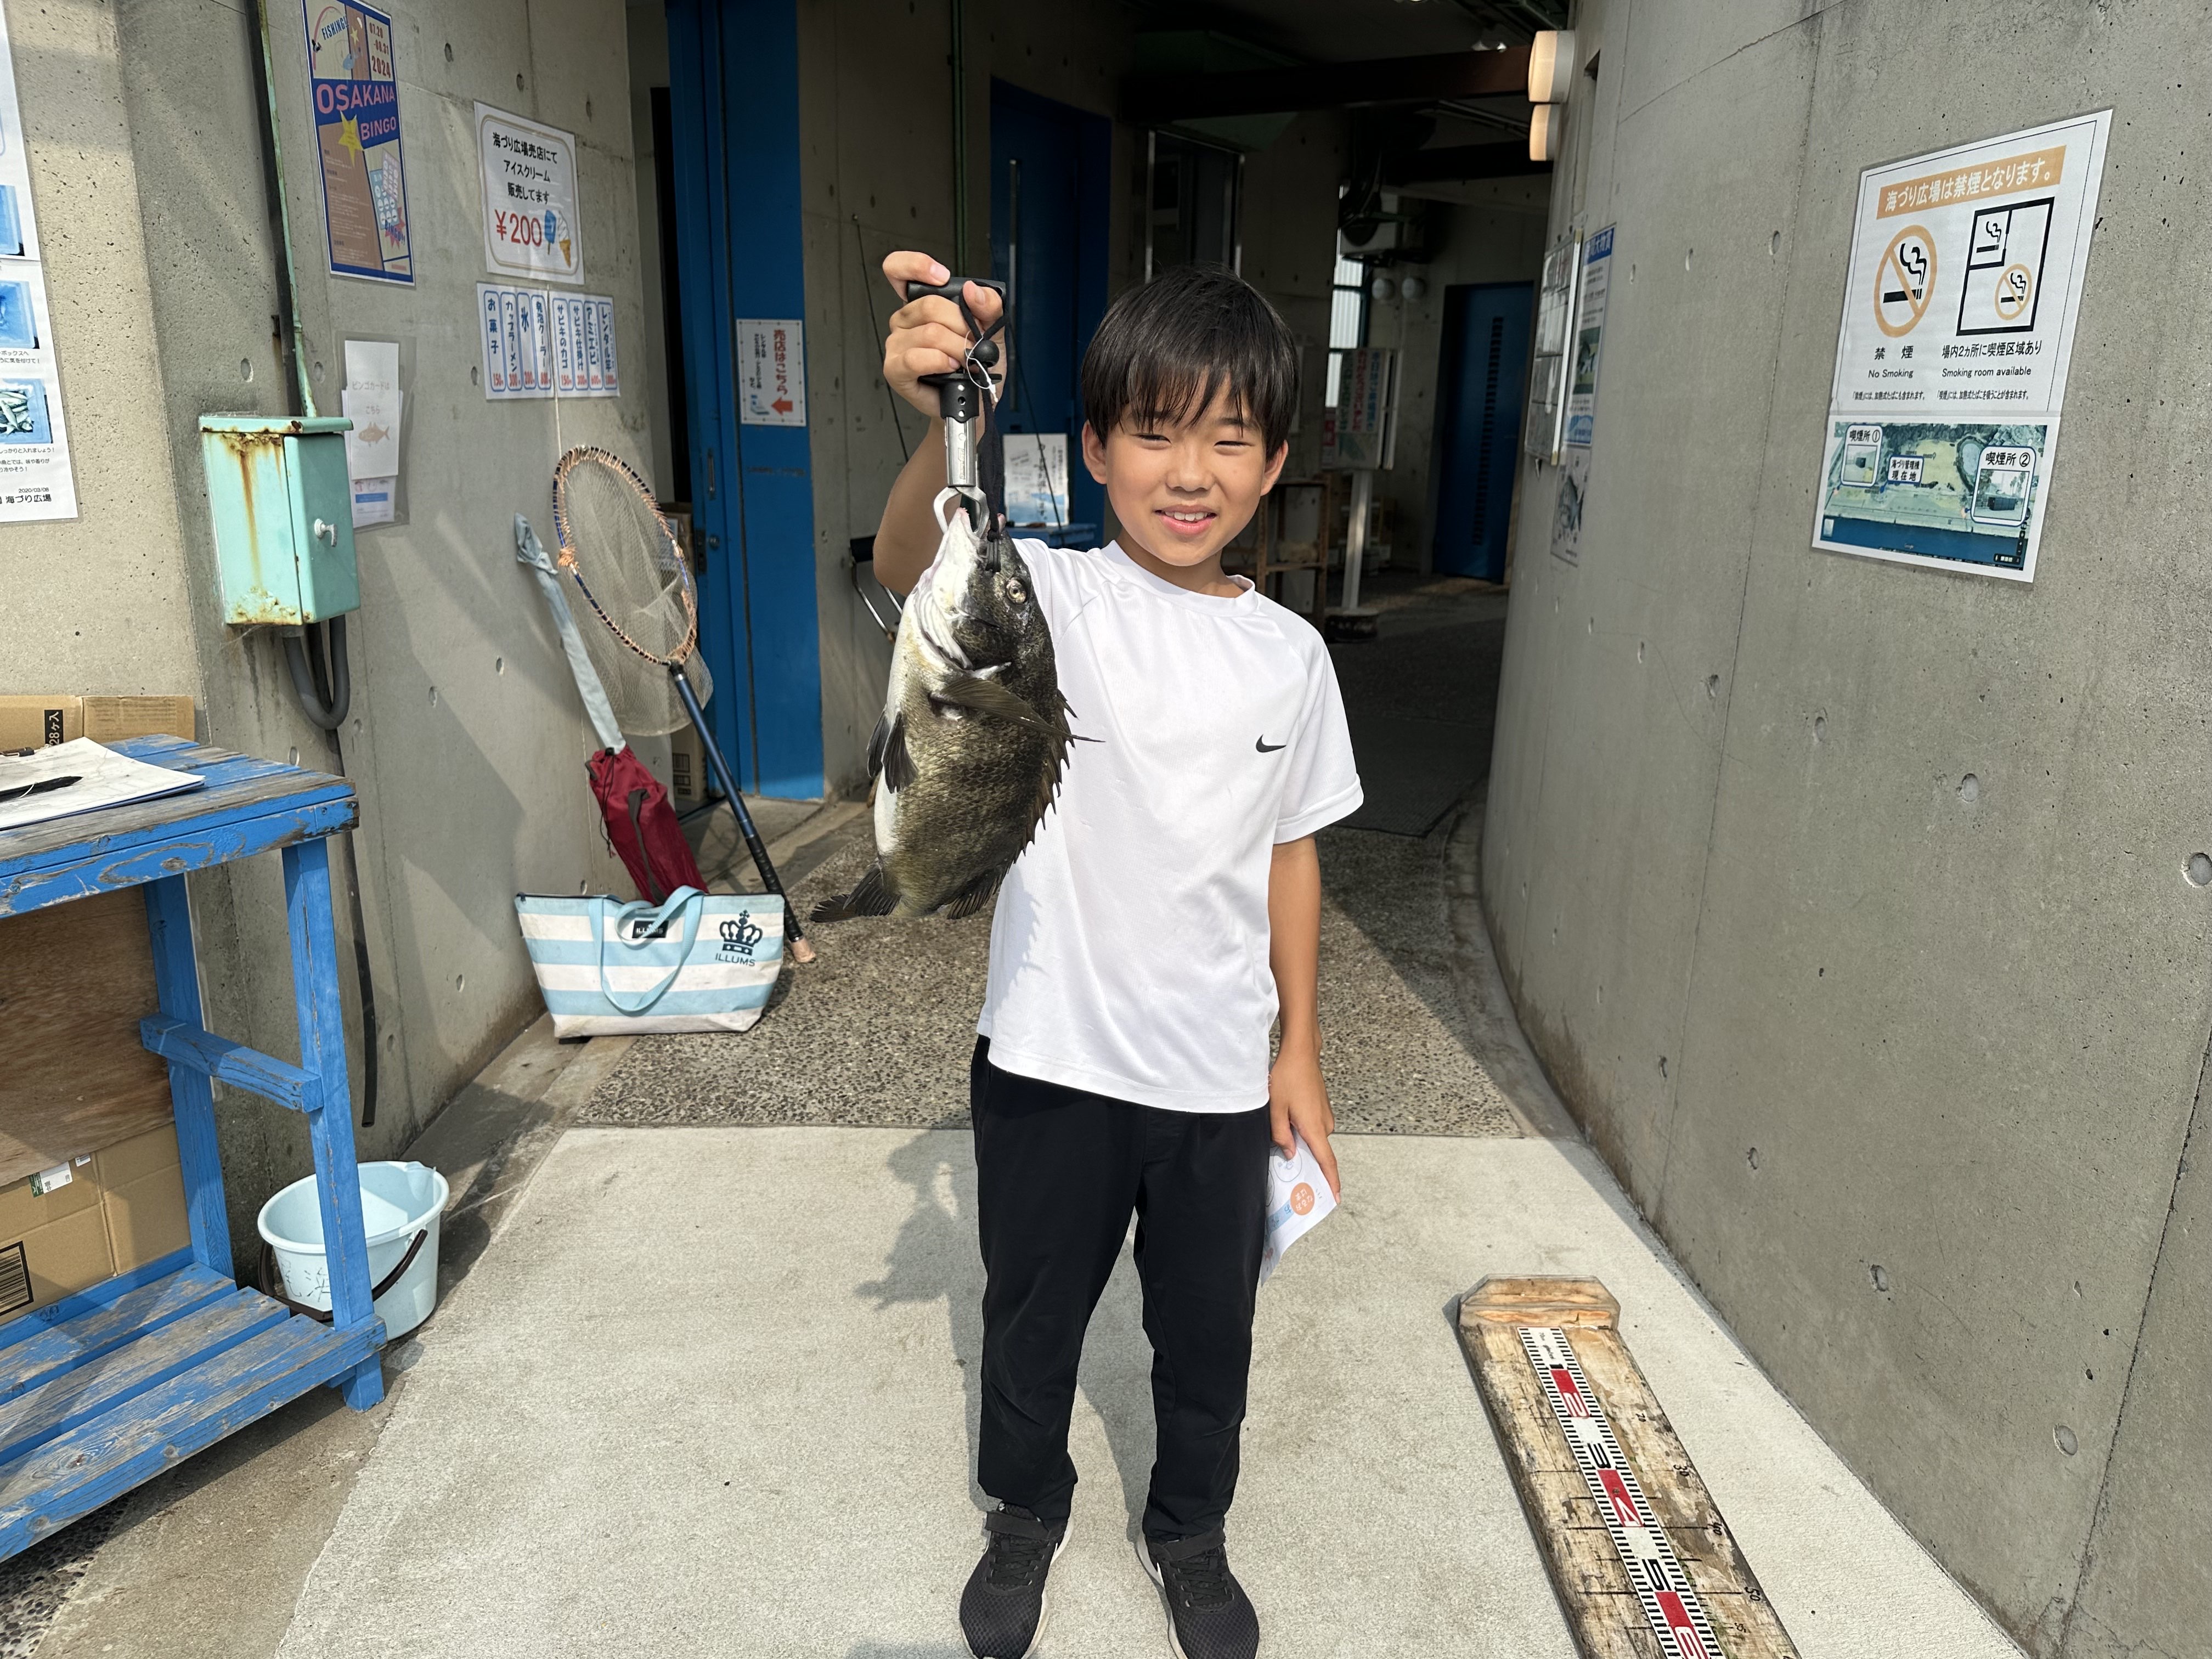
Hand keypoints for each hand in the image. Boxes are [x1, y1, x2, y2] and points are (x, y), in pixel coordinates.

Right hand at [880, 250, 1004, 418]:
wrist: (975, 402)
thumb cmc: (977, 367)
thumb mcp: (993, 331)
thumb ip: (989, 306)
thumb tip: (974, 290)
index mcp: (921, 304)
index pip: (899, 270)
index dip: (916, 264)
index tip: (942, 276)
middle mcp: (904, 321)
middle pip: (930, 305)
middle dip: (962, 325)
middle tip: (973, 343)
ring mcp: (897, 344)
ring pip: (929, 333)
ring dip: (957, 349)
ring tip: (966, 361)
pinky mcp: (895, 369)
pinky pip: (915, 357)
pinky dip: (939, 361)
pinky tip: (950, 367)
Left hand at [1268, 1045, 1339, 1198]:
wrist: (1301, 1053)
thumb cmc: (1288, 1076)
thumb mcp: (1275, 1108)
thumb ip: (1280, 1134)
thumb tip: (1289, 1152)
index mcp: (1314, 1127)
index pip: (1327, 1161)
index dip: (1331, 1181)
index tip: (1335, 1197)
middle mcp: (1324, 1124)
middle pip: (1317, 1151)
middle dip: (1306, 1162)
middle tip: (1290, 1171)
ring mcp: (1325, 1115)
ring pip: (1313, 1138)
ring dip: (1301, 1143)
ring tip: (1283, 1140)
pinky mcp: (1322, 1108)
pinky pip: (1314, 1127)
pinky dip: (1304, 1131)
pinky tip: (1288, 1124)